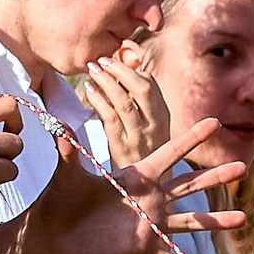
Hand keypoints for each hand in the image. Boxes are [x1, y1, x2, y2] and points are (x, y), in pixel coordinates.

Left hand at [3, 120, 246, 253]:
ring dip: (216, 221)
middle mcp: (150, 199)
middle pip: (189, 186)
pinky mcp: (143, 249)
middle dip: (215, 177)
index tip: (213, 123)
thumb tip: (60, 127)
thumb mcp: (68, 173)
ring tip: (242, 218)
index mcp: (137, 177)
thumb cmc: (60, 200)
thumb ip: (70, 152)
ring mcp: (150, 225)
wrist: (53, 235)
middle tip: (242, 167)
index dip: (191, 139)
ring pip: (190, 222)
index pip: (169, 154)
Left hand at [78, 50, 171, 179]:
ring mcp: (141, 139)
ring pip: (125, 102)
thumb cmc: (136, 158)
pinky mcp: (123, 150)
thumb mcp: (143, 130)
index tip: (115, 55)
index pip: (150, 84)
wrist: (137, 198)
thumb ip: (134, 102)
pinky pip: (111, 119)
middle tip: (102, 59)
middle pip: (143, 88)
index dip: (133, 67)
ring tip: (93, 69)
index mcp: (164, 118)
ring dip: (108, 81)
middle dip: (121, 69)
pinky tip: (89, 91)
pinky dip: (99, 101)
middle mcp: (157, 127)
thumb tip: (122, 67)